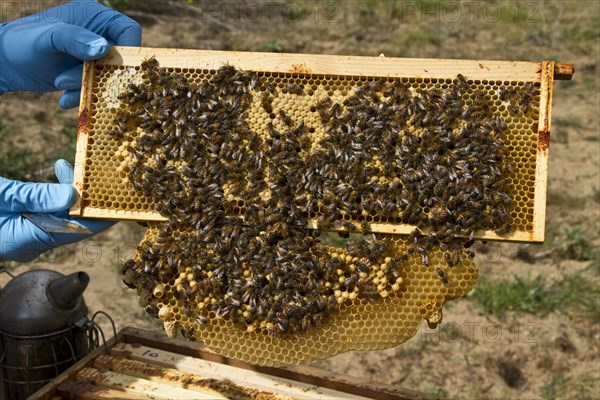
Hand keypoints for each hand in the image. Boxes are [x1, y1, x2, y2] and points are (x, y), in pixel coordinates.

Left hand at [0, 0, 140, 107]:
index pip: (128, 30)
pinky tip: (64, 99)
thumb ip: (74, 40)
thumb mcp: (48, 39)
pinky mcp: (88, 72)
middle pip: (119, 57)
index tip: (116, 69)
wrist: (6, 64)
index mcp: (94, 16)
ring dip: (88, 86)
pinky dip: (83, 95)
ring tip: (60, 84)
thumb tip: (102, 49)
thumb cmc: (23, 42)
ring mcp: (94, 54)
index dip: (128, 50)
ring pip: (110, 76)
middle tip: (70, 79)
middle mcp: (98, 33)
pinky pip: (98, 87)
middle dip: (100, 74)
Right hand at [0, 160, 115, 262]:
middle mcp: (30, 242)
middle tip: (96, 176)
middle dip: (84, 198)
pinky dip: (50, 192)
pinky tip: (55, 173)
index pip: (76, 231)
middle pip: (70, 220)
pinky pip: (43, 210)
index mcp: (28, 242)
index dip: (100, 218)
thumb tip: (73, 195)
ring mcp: (24, 234)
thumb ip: (38, 197)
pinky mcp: (17, 224)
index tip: (120, 206)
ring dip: (66, 190)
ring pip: (57, 212)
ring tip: (67, 168)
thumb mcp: (5, 197)